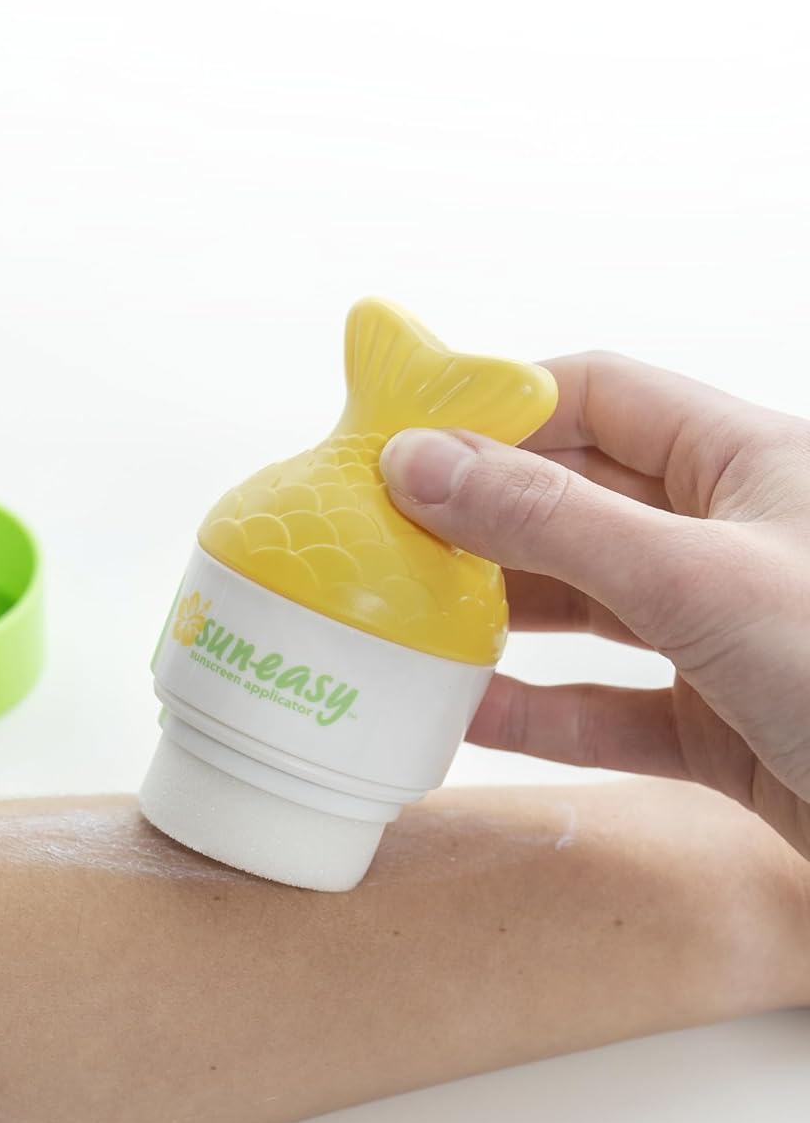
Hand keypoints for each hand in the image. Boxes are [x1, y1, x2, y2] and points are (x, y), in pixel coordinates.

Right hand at [379, 351, 809, 859]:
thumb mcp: (696, 579)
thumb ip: (553, 521)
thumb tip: (418, 460)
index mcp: (745, 462)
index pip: (597, 396)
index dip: (497, 405)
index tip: (399, 433)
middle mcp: (728, 538)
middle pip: (576, 501)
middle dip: (478, 518)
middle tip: (377, 538)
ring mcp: (721, 635)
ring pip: (585, 607)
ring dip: (498, 616)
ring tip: (404, 619)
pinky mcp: (716, 727)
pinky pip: (605, 709)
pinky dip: (536, 712)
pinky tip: (463, 713)